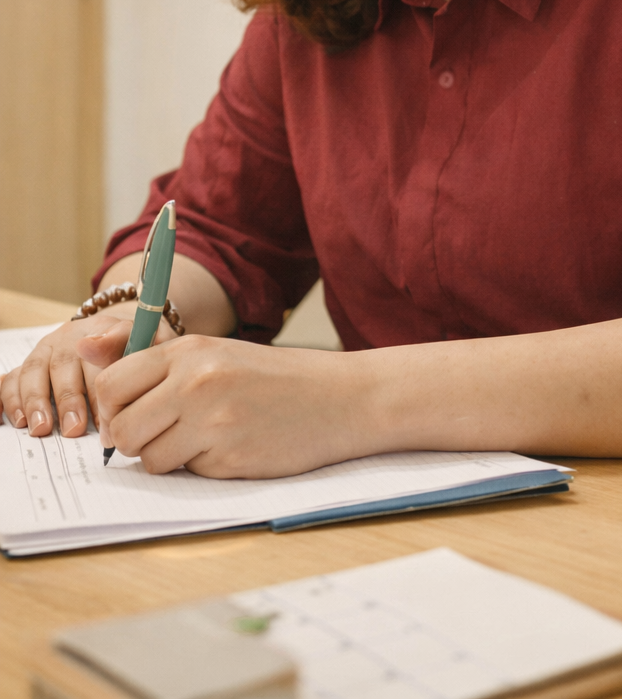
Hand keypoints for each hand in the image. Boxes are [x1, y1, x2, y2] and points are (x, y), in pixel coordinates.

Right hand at [0, 309, 175, 438]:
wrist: (118, 337)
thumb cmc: (137, 349)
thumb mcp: (153, 343)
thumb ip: (143, 346)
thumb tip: (103, 350)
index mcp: (103, 329)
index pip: (101, 350)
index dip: (100, 382)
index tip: (103, 403)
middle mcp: (70, 337)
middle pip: (64, 366)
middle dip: (68, 400)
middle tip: (74, 429)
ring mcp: (47, 351)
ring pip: (34, 372)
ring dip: (35, 401)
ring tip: (41, 429)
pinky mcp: (30, 366)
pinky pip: (11, 379)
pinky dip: (8, 398)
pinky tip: (13, 419)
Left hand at [85, 335, 359, 477]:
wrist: (340, 398)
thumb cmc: (274, 378)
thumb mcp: (215, 354)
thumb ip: (151, 357)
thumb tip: (80, 349)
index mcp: (190, 351)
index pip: (111, 384)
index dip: (113, 407)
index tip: (132, 412)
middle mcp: (196, 382)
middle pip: (121, 428)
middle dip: (133, 439)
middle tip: (164, 431)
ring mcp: (213, 422)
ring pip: (149, 458)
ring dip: (167, 457)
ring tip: (204, 438)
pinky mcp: (229, 459)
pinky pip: (187, 474)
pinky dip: (201, 468)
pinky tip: (231, 448)